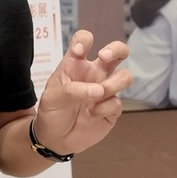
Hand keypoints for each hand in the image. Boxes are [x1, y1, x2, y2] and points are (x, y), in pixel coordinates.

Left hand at [34, 30, 132, 155]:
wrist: (55, 138)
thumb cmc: (51, 111)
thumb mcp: (53, 97)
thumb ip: (72, 90)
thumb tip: (98, 90)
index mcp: (75, 64)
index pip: (84, 40)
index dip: (84, 39)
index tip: (79, 50)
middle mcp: (93, 73)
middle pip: (116, 51)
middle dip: (116, 49)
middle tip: (104, 57)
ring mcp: (105, 90)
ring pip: (125, 76)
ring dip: (114, 83)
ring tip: (99, 94)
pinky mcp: (112, 109)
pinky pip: (118, 102)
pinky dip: (106, 108)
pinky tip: (93, 114)